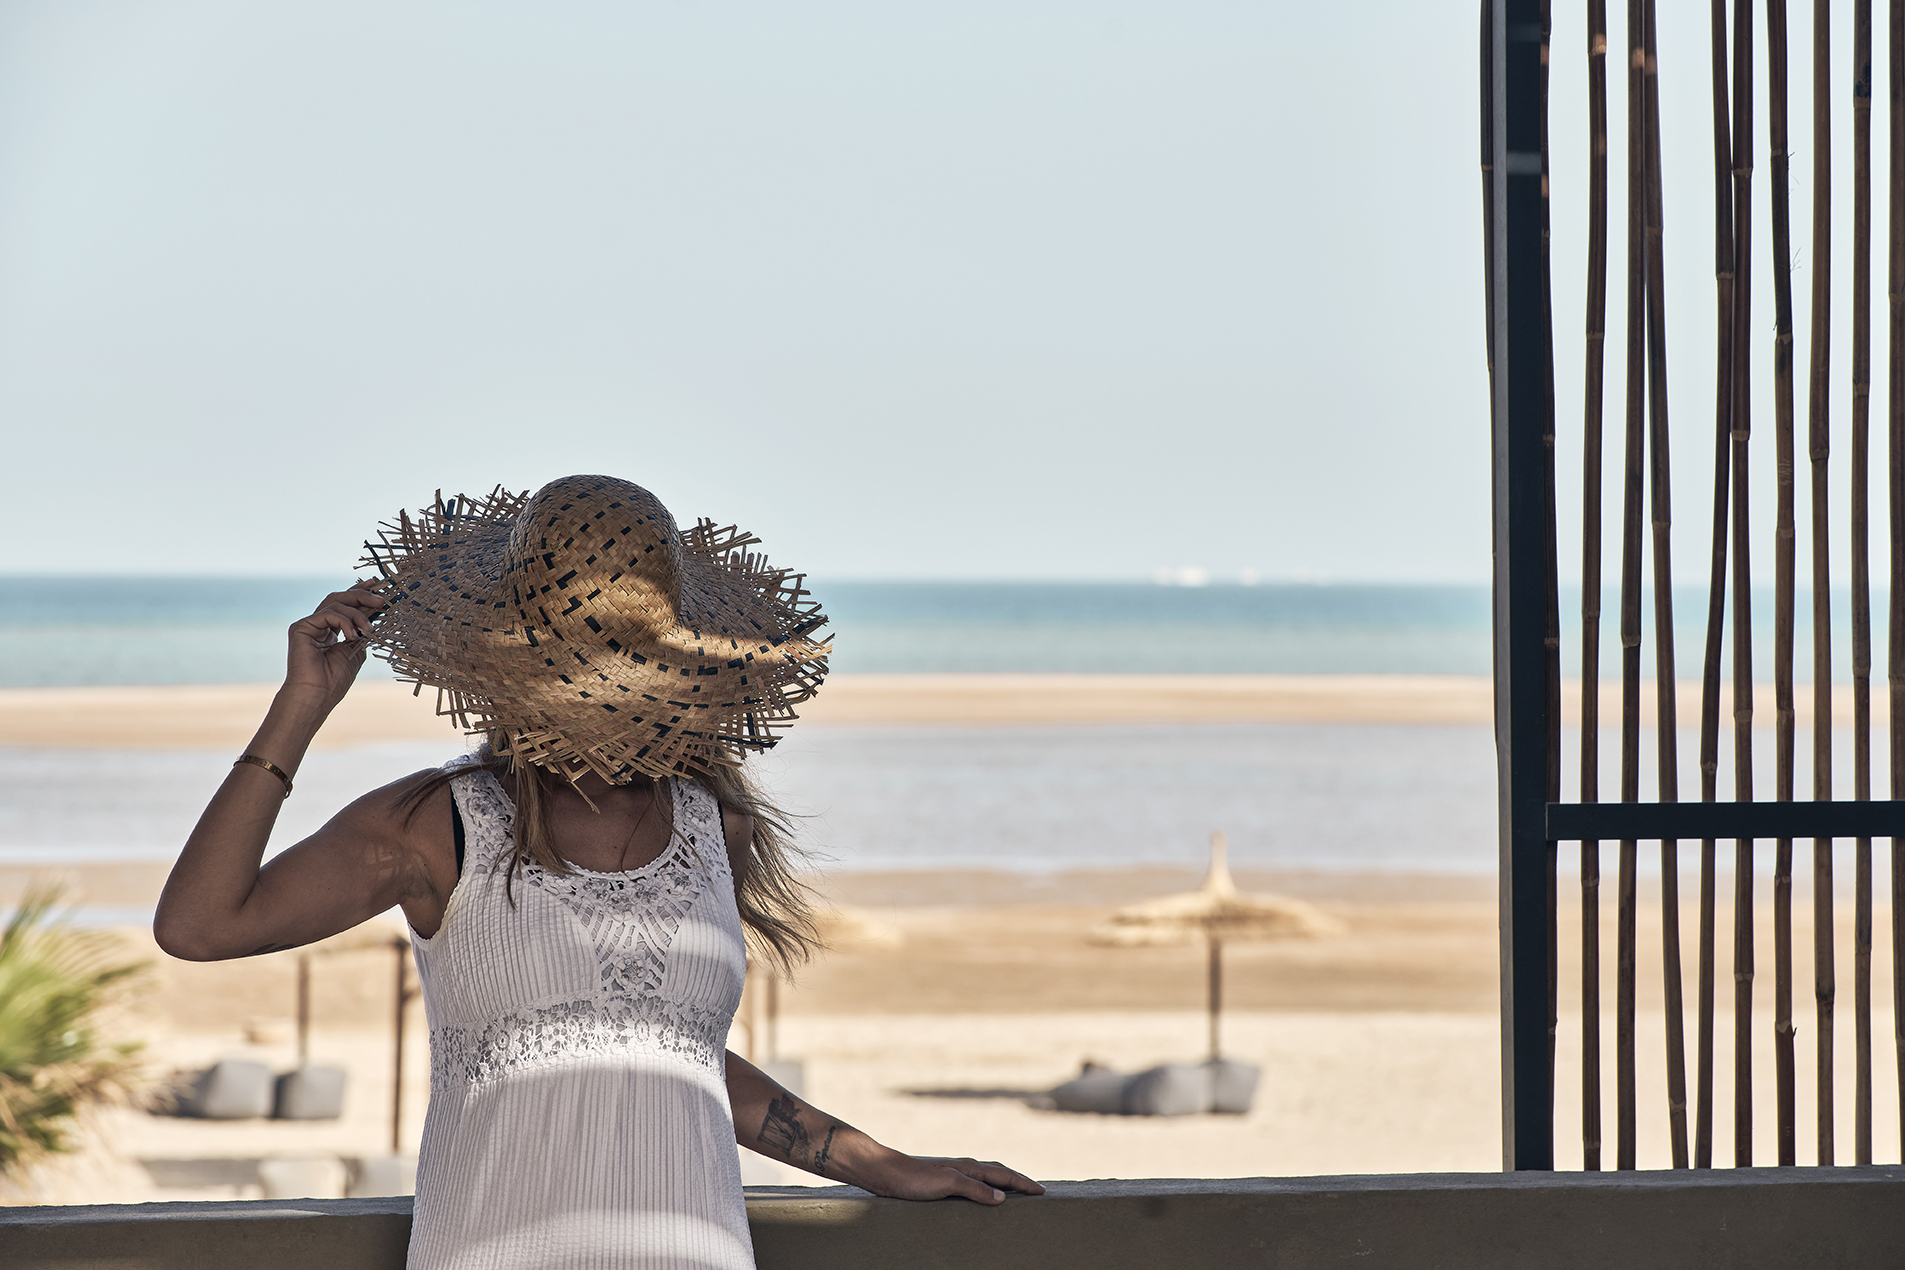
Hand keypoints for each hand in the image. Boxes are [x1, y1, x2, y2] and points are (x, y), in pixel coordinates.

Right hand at [284, 583, 385, 707]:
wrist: (318, 694)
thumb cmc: (335, 679)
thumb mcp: (356, 650)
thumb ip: (362, 630)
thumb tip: (374, 612)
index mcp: (331, 631)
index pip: (346, 605)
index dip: (361, 593)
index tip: (378, 585)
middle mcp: (319, 625)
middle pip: (340, 599)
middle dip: (362, 596)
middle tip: (381, 600)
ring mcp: (309, 625)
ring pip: (335, 603)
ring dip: (357, 613)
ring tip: (368, 628)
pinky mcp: (301, 627)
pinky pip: (327, 614)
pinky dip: (345, 622)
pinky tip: (352, 636)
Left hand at [858, 1153, 1044, 1204]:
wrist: (886, 1173)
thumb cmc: (914, 1180)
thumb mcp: (946, 1185)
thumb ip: (974, 1189)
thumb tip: (1002, 1197)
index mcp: (970, 1167)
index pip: (1004, 1175)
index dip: (1024, 1183)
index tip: (1042, 1192)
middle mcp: (965, 1167)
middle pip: (999, 1172)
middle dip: (1018, 1181)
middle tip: (1035, 1191)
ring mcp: (954, 1172)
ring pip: (986, 1176)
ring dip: (1003, 1183)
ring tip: (1014, 1193)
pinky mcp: (943, 1181)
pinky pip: (974, 1184)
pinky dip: (986, 1188)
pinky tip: (980, 1196)